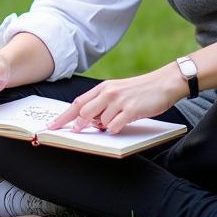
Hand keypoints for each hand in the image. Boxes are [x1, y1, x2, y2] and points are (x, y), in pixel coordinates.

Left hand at [46, 64, 185, 133]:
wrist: (164, 83)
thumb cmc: (141, 90)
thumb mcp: (118, 92)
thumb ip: (103, 103)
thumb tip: (89, 120)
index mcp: (104, 88)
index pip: (78, 103)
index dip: (64, 116)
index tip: (52, 126)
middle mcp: (108, 93)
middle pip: (83, 113)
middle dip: (78, 126)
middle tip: (76, 132)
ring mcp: (119, 101)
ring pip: (100, 122)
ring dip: (104, 127)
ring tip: (116, 120)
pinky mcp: (131, 110)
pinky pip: (114, 126)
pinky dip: (115, 130)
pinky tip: (123, 124)